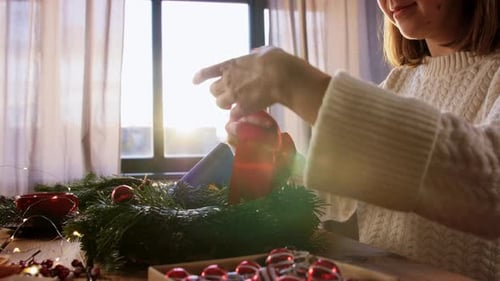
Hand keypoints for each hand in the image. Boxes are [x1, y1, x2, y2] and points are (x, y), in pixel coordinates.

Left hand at [193, 46, 330, 123]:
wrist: (281, 76)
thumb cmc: (275, 61)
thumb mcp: (264, 50)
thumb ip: (256, 53)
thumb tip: (255, 53)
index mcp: (231, 65)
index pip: (208, 71)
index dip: (200, 77)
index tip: (194, 81)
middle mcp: (228, 80)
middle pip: (213, 90)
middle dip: (219, 93)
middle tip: (227, 94)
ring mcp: (234, 95)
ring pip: (219, 103)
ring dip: (225, 105)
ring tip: (233, 106)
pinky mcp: (242, 108)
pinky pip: (233, 116)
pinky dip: (236, 116)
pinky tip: (242, 116)